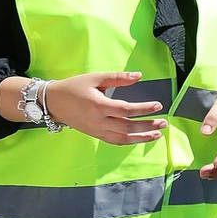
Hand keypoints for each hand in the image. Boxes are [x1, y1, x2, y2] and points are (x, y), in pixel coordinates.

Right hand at [45, 72, 166, 144]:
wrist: (53, 102)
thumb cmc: (74, 88)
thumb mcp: (95, 78)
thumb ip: (118, 78)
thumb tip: (138, 76)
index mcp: (98, 106)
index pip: (126, 110)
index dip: (144, 109)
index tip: (158, 106)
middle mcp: (98, 121)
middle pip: (127, 127)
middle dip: (148, 126)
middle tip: (164, 122)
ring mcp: (96, 130)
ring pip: (122, 138)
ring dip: (141, 138)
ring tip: (157, 135)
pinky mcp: (95, 135)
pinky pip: (115, 141)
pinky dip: (129, 141)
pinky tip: (141, 138)